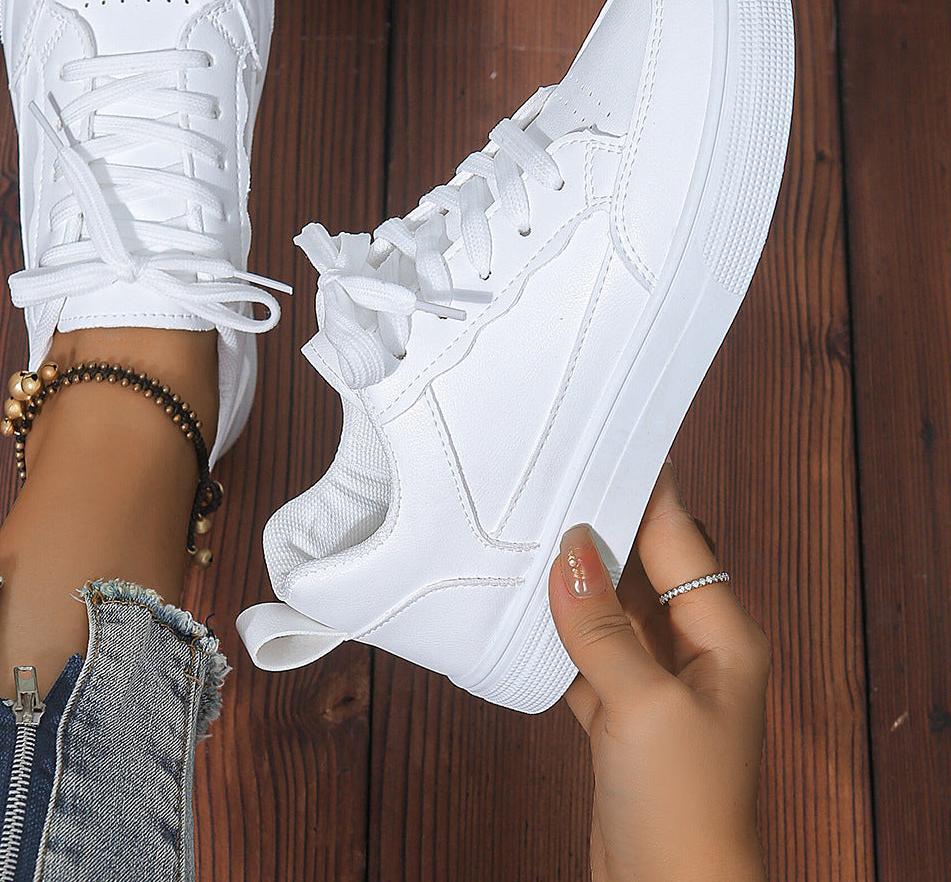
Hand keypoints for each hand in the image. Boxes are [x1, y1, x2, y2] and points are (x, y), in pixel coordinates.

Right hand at [547, 458, 769, 881]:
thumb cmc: (684, 806)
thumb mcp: (642, 703)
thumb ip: (602, 624)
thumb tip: (570, 550)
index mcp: (722, 636)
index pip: (681, 537)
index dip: (648, 489)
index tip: (612, 441)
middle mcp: (693, 649)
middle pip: (645, 565)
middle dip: (604, 526)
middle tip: (556, 479)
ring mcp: (655, 680)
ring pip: (610, 606)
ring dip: (574, 578)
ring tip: (531, 530)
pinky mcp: (620, 710)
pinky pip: (585, 649)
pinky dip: (556, 629)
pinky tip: (525, 606)